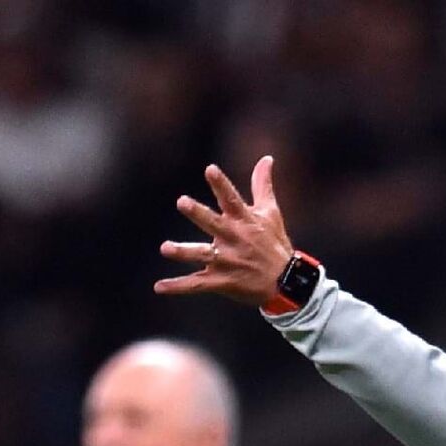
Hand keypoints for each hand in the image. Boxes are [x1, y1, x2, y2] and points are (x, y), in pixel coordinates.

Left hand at [154, 156, 294, 305]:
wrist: (286, 282)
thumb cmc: (274, 243)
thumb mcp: (270, 212)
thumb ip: (262, 185)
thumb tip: (266, 158)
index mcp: (244, 221)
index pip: (232, 199)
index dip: (221, 184)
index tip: (210, 169)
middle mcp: (234, 239)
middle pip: (213, 224)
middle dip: (198, 213)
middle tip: (182, 201)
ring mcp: (227, 261)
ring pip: (202, 255)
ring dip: (184, 252)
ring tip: (165, 248)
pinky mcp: (222, 281)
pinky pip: (197, 284)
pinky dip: (178, 287)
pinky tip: (159, 287)